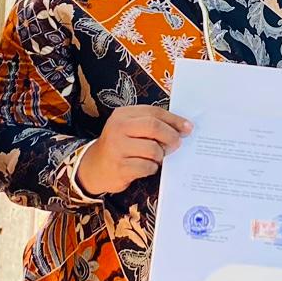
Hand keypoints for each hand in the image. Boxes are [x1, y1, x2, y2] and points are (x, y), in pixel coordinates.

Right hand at [76, 105, 191, 196]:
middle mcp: (118, 128)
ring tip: (156, 158)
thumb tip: (183, 128)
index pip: (154, 112)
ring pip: (153, 149)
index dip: (174, 120)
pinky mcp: (120, 167)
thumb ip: (152, 124)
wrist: (94, 167)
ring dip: (161, 156)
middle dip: (171, 136)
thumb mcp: (130, 128)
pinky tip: (146, 167)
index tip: (188, 128)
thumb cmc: (120, 146)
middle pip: (154, 127)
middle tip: (177, 144)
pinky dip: (152, 168)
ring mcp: (117, 148)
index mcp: (123, 114)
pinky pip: (147, 167)